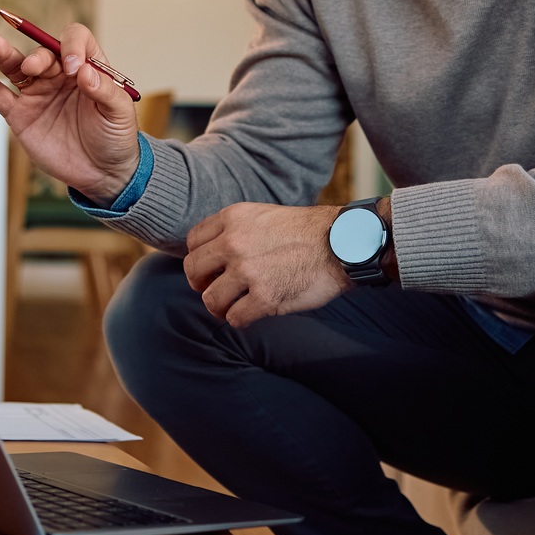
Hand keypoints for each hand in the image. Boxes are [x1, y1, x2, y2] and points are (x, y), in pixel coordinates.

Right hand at [0, 23, 138, 202]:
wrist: (101, 173)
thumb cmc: (115, 137)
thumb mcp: (119, 113)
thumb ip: (104, 90)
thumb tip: (83, 72)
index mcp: (86, 66)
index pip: (75, 39)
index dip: (72, 46)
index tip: (75, 68)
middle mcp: (59, 75)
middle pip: (42, 52)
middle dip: (38, 57)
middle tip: (36, 68)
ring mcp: (36, 93)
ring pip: (15, 67)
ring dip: (4, 55)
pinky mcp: (19, 114)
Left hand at [183, 203, 347, 327]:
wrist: (341, 243)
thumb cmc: (306, 232)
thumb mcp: (263, 215)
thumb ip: (235, 229)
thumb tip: (211, 253)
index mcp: (233, 218)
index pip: (192, 241)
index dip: (198, 259)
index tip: (209, 268)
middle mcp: (234, 242)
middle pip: (194, 271)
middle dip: (201, 284)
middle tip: (215, 290)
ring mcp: (248, 271)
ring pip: (210, 300)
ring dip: (220, 307)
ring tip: (233, 306)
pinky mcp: (265, 298)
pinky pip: (235, 318)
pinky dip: (241, 319)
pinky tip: (252, 313)